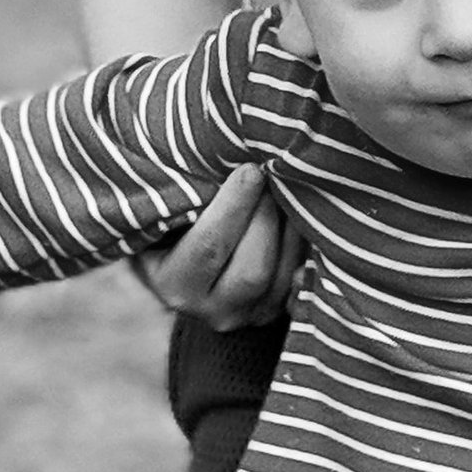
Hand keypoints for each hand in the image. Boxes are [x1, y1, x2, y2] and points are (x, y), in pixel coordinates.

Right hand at [132, 166, 304, 328]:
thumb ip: (184, 196)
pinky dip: (308, 246)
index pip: (209, 247)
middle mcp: (213, 310)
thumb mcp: (164, 214)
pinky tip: (306, 216)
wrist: (191, 268)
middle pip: (253, 269)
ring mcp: (251, 315)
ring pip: (284, 273)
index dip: (233, 207)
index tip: (251, 169)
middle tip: (273, 173)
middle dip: (267, 216)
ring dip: (292, 226)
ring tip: (288, 186)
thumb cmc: (173, 227)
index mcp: (173, 285)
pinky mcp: (280, 310)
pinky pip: (302, 280)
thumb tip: (221, 156)